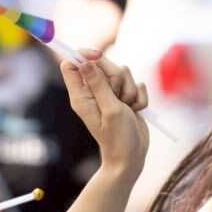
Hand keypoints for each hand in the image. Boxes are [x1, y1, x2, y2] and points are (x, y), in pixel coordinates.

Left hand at [61, 50, 147, 176]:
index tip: (99, 55)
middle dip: (116, 76)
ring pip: (123, 72)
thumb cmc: (118, 138)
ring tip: (127, 109)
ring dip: (130, 90)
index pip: (72, 64)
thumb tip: (84, 62)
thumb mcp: (110, 109)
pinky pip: (136, 84)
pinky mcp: (125, 97)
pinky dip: (139, 97)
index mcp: (81, 96)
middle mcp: (93, 92)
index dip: (84, 55)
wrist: (133, 156)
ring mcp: (110, 94)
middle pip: (102, 64)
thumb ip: (99, 84)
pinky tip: (135, 111)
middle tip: (118, 96)